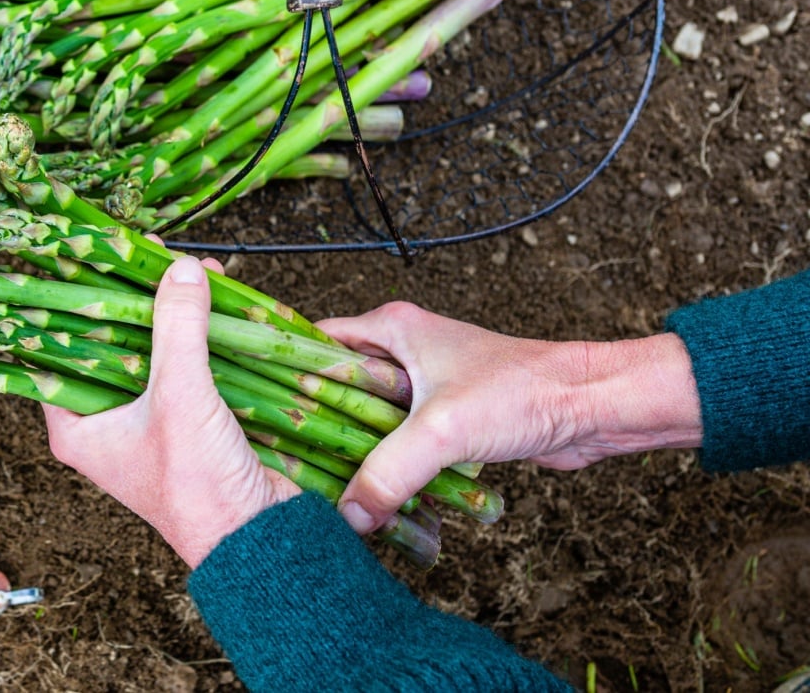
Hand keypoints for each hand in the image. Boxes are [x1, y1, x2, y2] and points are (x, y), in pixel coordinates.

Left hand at [42, 256, 300, 567]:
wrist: (258, 539)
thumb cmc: (198, 485)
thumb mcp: (181, 397)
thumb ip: (178, 328)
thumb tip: (181, 269)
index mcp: (77, 426)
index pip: (55, 350)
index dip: (71, 302)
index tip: (86, 259)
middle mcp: (106, 423)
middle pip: (110, 344)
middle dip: (134, 299)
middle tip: (149, 256)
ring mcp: (148, 421)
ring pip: (152, 351)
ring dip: (171, 313)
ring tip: (192, 270)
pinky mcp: (189, 420)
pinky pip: (187, 365)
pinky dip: (200, 336)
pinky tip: (216, 302)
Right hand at [316, 302, 702, 534]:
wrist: (592, 408)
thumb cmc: (525, 390)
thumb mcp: (443, 430)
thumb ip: (389, 471)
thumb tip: (350, 515)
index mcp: (391, 329)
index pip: (313, 342)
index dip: (281, 371)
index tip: (253, 407)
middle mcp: (402, 353)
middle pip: (334, 389)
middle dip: (314, 426)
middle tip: (283, 461)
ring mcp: (423, 389)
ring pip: (365, 423)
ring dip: (353, 455)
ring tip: (322, 488)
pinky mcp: (445, 422)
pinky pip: (398, 447)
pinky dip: (388, 471)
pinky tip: (374, 501)